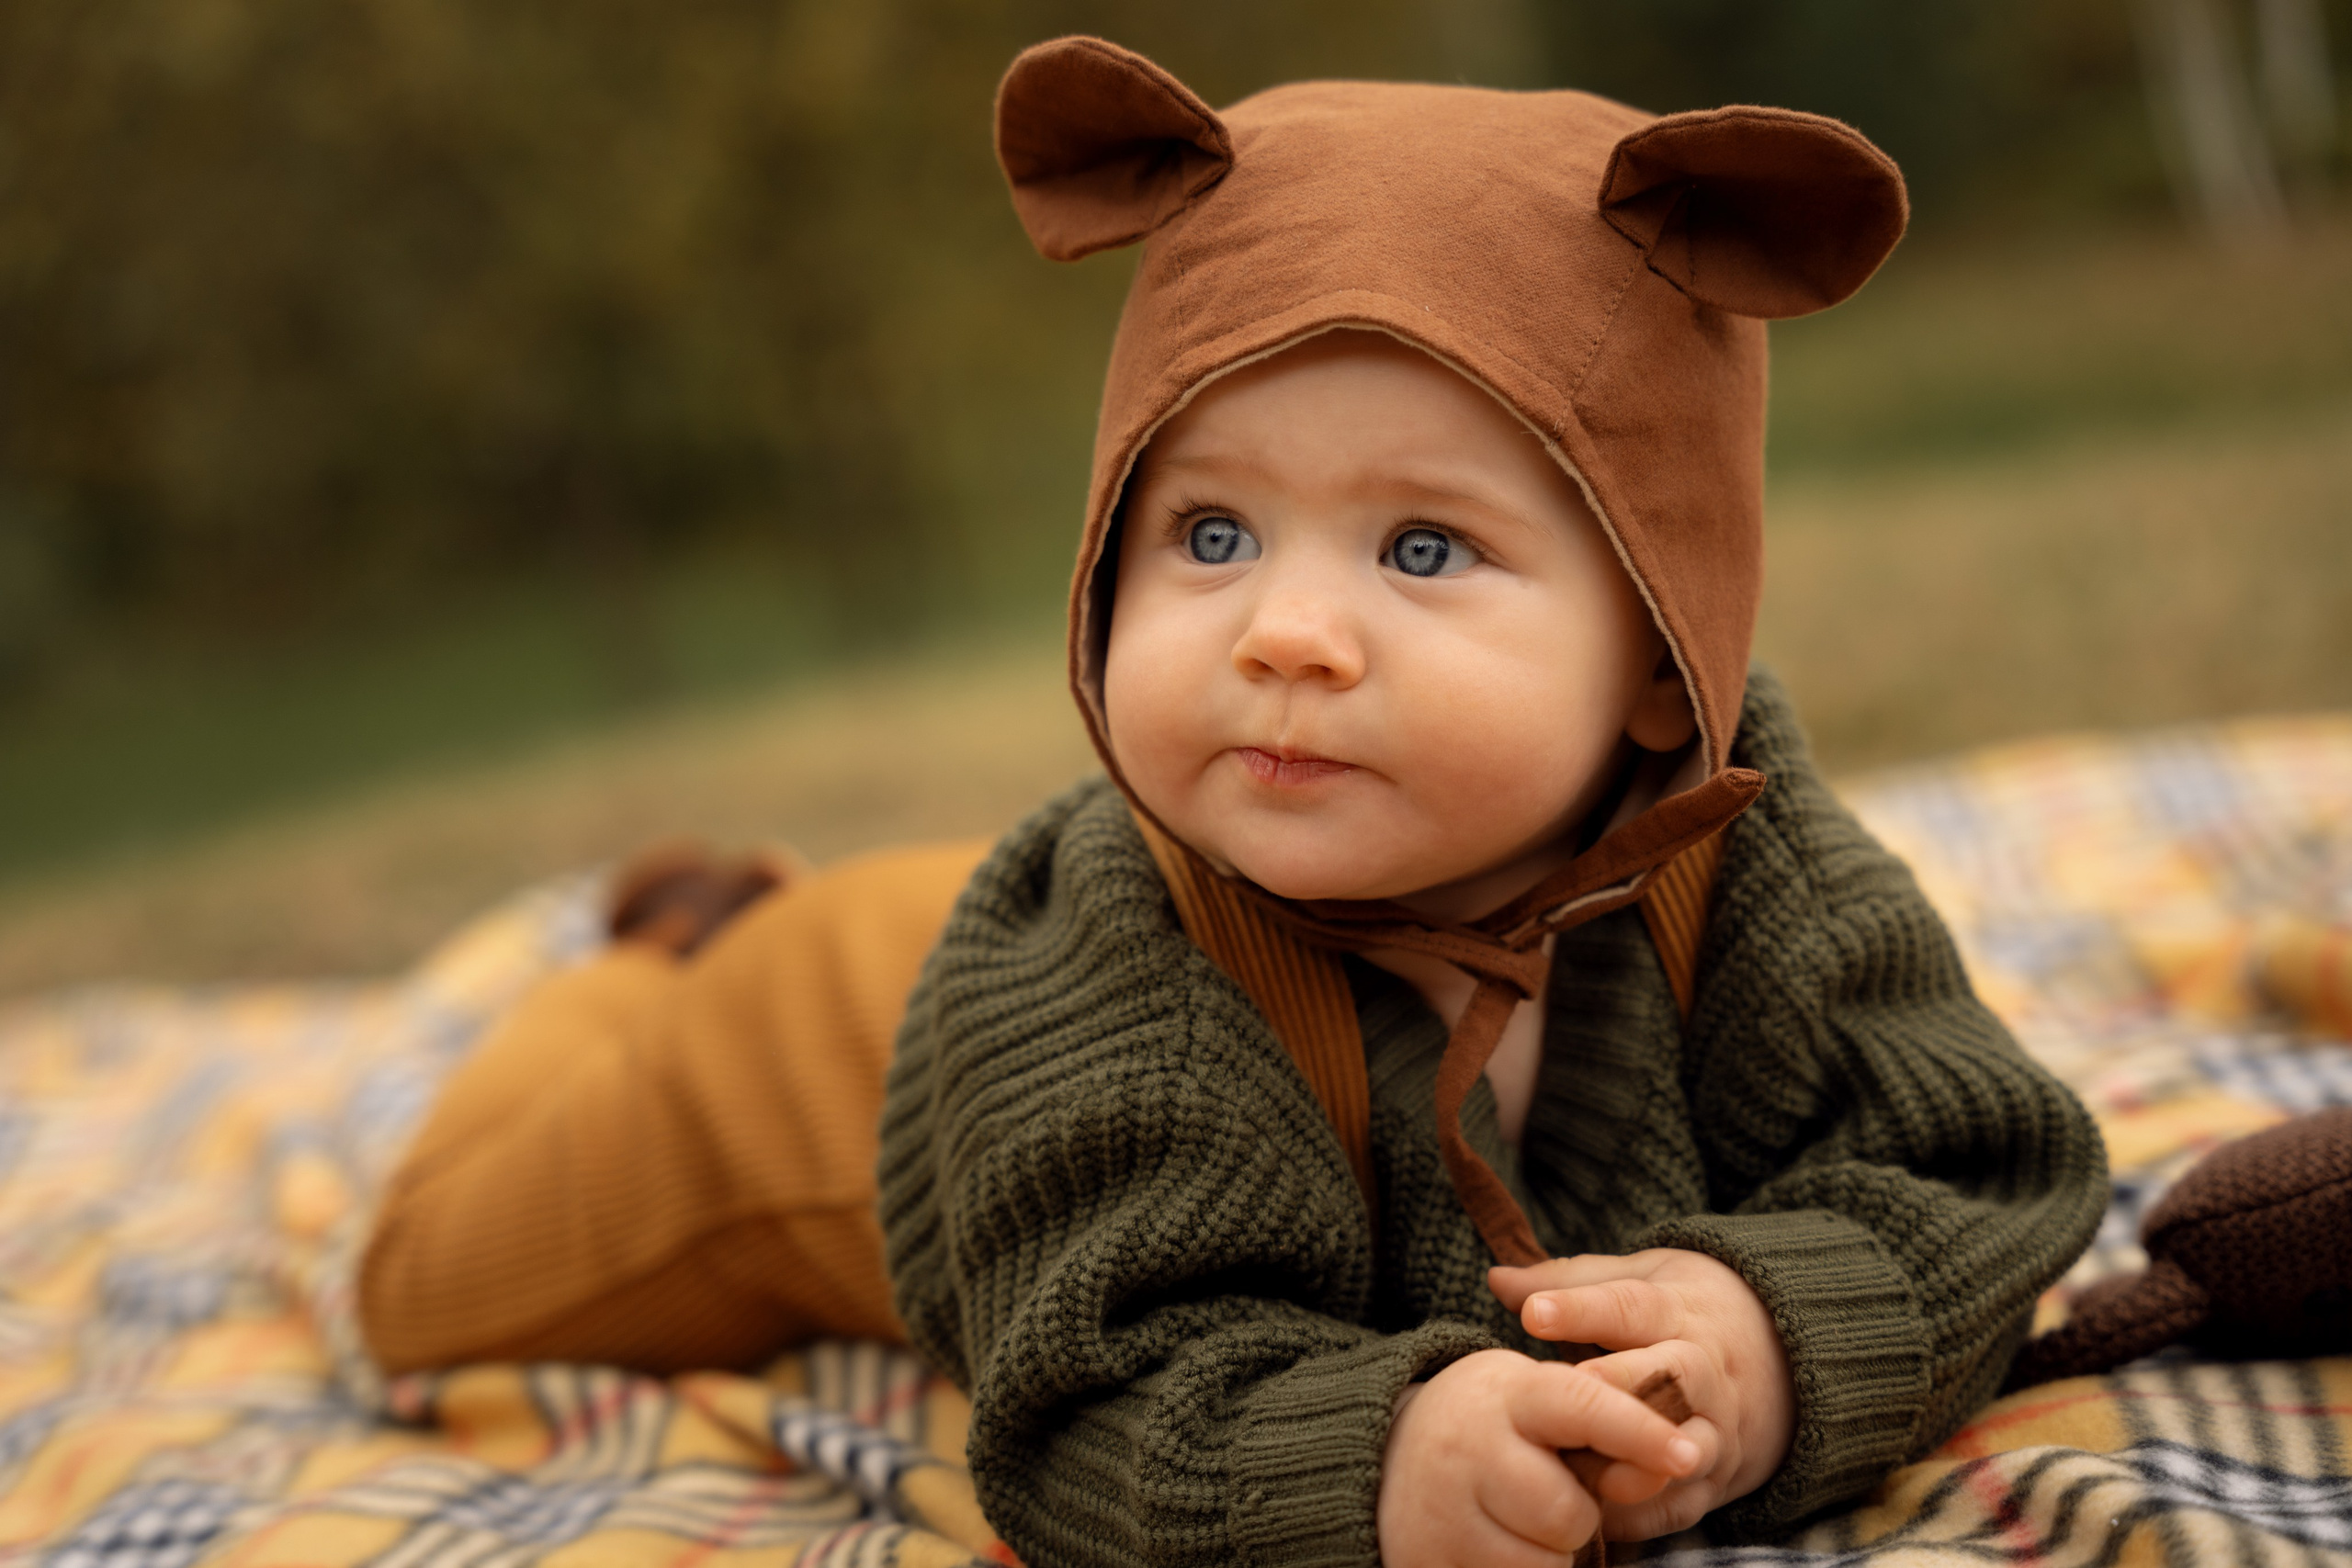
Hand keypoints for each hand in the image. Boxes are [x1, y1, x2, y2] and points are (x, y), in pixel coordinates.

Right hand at [1376, 1347, 1702, 1567]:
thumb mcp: (1537, 1405)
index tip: (1688, 1454)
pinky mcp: (1430, 1562)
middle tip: (1544, 1490)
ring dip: (1547, 1553)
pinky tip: (1490, 1544)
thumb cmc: (1490, 1427)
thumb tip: (1680, 1464)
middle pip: (1568, 1513)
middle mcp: (1467, 1449)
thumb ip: (1605, 1428)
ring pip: (1544, 1563)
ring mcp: (1442, 1513)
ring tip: (1511, 1517)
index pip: (1583, 1407)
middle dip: (1575, 1515)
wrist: (1383, 1455)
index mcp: (1505, 1394)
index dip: (1641, 1433)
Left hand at [1490, 1250, 1794, 1537]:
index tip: (1531, 1314)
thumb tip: (1496, 1280)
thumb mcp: (1640, 1279)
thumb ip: (1571, 1282)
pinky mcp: (1717, 1479)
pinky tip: (1596, 1518)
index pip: (1629, 1306)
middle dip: (1621, 1385)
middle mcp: (1704, 1370)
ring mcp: (1716, 1428)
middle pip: (1670, 1377)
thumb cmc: (1685, 1313)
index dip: (1579, 1309)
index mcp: (1677, 1311)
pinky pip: (1683, 1503)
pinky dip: (1641, 1512)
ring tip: (1582, 1467)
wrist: (1783, 1361)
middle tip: (1571, 1390)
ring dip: (1633, 1460)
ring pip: (1683, 1446)